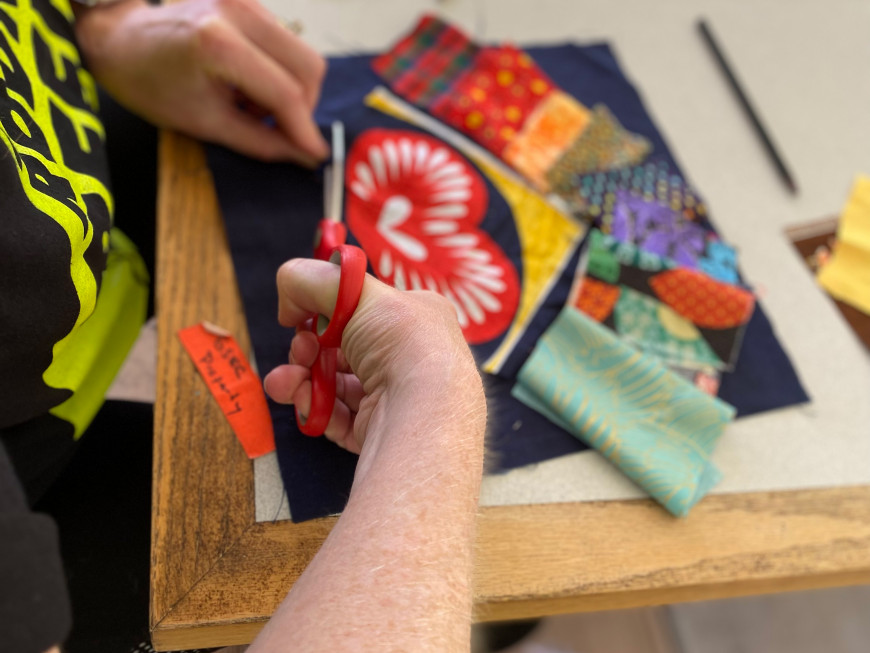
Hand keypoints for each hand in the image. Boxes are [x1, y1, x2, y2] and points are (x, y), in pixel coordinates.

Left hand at [75, 0, 328, 163]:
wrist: (120, 40)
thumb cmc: (150, 83)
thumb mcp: (205, 124)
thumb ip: (262, 142)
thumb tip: (305, 157)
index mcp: (218, 43)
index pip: (285, 92)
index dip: (304, 128)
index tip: (316, 154)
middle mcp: (237, 12)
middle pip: (308, 65)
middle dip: (303, 107)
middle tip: (281, 131)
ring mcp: (245, 1)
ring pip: (301, 54)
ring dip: (290, 90)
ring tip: (252, 106)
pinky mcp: (249, 1)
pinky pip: (286, 44)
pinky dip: (278, 73)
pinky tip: (248, 86)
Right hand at [263, 258, 483, 455]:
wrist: (423, 412)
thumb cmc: (402, 343)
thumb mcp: (353, 290)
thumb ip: (312, 280)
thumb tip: (288, 296)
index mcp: (415, 318)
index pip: (363, 309)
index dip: (326, 310)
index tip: (301, 314)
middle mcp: (408, 356)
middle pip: (342, 348)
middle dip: (307, 348)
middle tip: (300, 350)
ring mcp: (394, 396)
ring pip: (334, 384)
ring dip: (300, 379)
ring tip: (282, 382)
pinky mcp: (379, 430)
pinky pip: (336, 416)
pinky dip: (312, 406)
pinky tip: (297, 398)